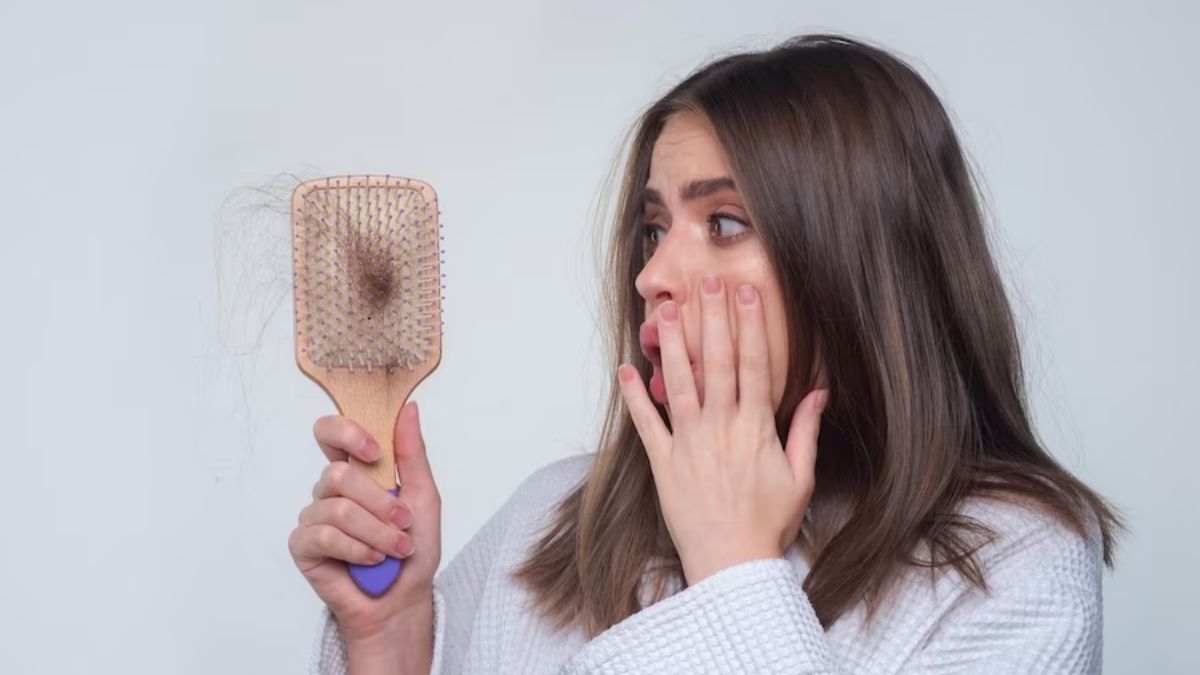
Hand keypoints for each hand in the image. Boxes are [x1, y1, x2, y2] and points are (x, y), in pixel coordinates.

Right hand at [288, 401, 442, 641]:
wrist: (404, 598)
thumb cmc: (413, 547)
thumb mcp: (424, 496)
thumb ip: (412, 453)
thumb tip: (409, 409)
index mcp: (356, 471)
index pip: (331, 432)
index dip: (346, 432)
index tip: (375, 452)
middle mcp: (330, 490)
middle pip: (337, 473)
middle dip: (380, 503)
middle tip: (403, 522)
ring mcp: (314, 516)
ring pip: (338, 509)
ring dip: (377, 532)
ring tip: (394, 549)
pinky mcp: (303, 546)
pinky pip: (324, 536)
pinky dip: (358, 549)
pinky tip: (372, 560)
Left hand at [617, 276, 827, 585]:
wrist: (732, 563)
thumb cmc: (768, 523)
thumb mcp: (801, 477)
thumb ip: (806, 431)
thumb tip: (820, 393)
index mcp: (756, 427)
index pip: (754, 364)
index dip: (750, 326)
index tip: (747, 294)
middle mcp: (720, 426)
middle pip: (716, 362)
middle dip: (711, 318)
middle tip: (707, 282)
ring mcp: (689, 442)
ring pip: (678, 382)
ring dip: (672, 344)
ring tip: (666, 310)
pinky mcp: (664, 462)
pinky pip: (646, 423)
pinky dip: (634, 396)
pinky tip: (625, 369)